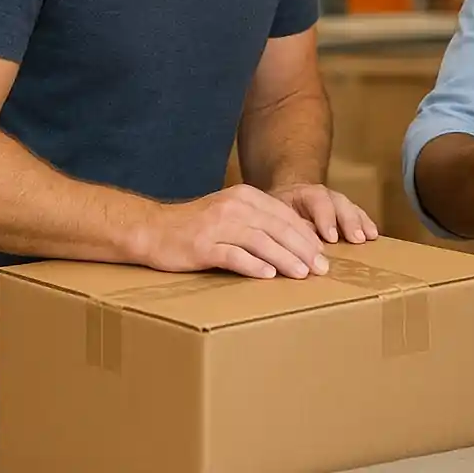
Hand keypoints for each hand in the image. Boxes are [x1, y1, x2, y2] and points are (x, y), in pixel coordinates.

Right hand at [139, 183, 331, 279]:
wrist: (151, 229)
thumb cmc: (195, 225)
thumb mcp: (230, 212)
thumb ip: (258, 221)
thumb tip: (294, 242)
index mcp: (245, 196)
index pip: (285, 215)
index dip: (306, 235)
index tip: (322, 253)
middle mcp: (234, 207)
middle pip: (278, 228)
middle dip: (303, 249)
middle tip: (321, 268)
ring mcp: (217, 225)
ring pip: (261, 242)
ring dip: (286, 259)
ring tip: (302, 273)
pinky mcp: (202, 246)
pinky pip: (234, 256)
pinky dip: (254, 265)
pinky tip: (269, 276)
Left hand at [269, 182, 378, 244]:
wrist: (286, 195)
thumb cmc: (280, 211)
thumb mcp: (277, 216)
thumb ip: (290, 225)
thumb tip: (305, 238)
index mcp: (304, 194)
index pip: (317, 202)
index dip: (326, 219)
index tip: (332, 238)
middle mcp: (323, 194)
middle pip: (338, 203)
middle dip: (348, 221)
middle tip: (356, 238)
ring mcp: (335, 200)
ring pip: (349, 207)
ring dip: (360, 222)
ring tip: (370, 236)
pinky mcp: (344, 209)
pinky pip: (357, 213)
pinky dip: (365, 223)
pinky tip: (374, 234)